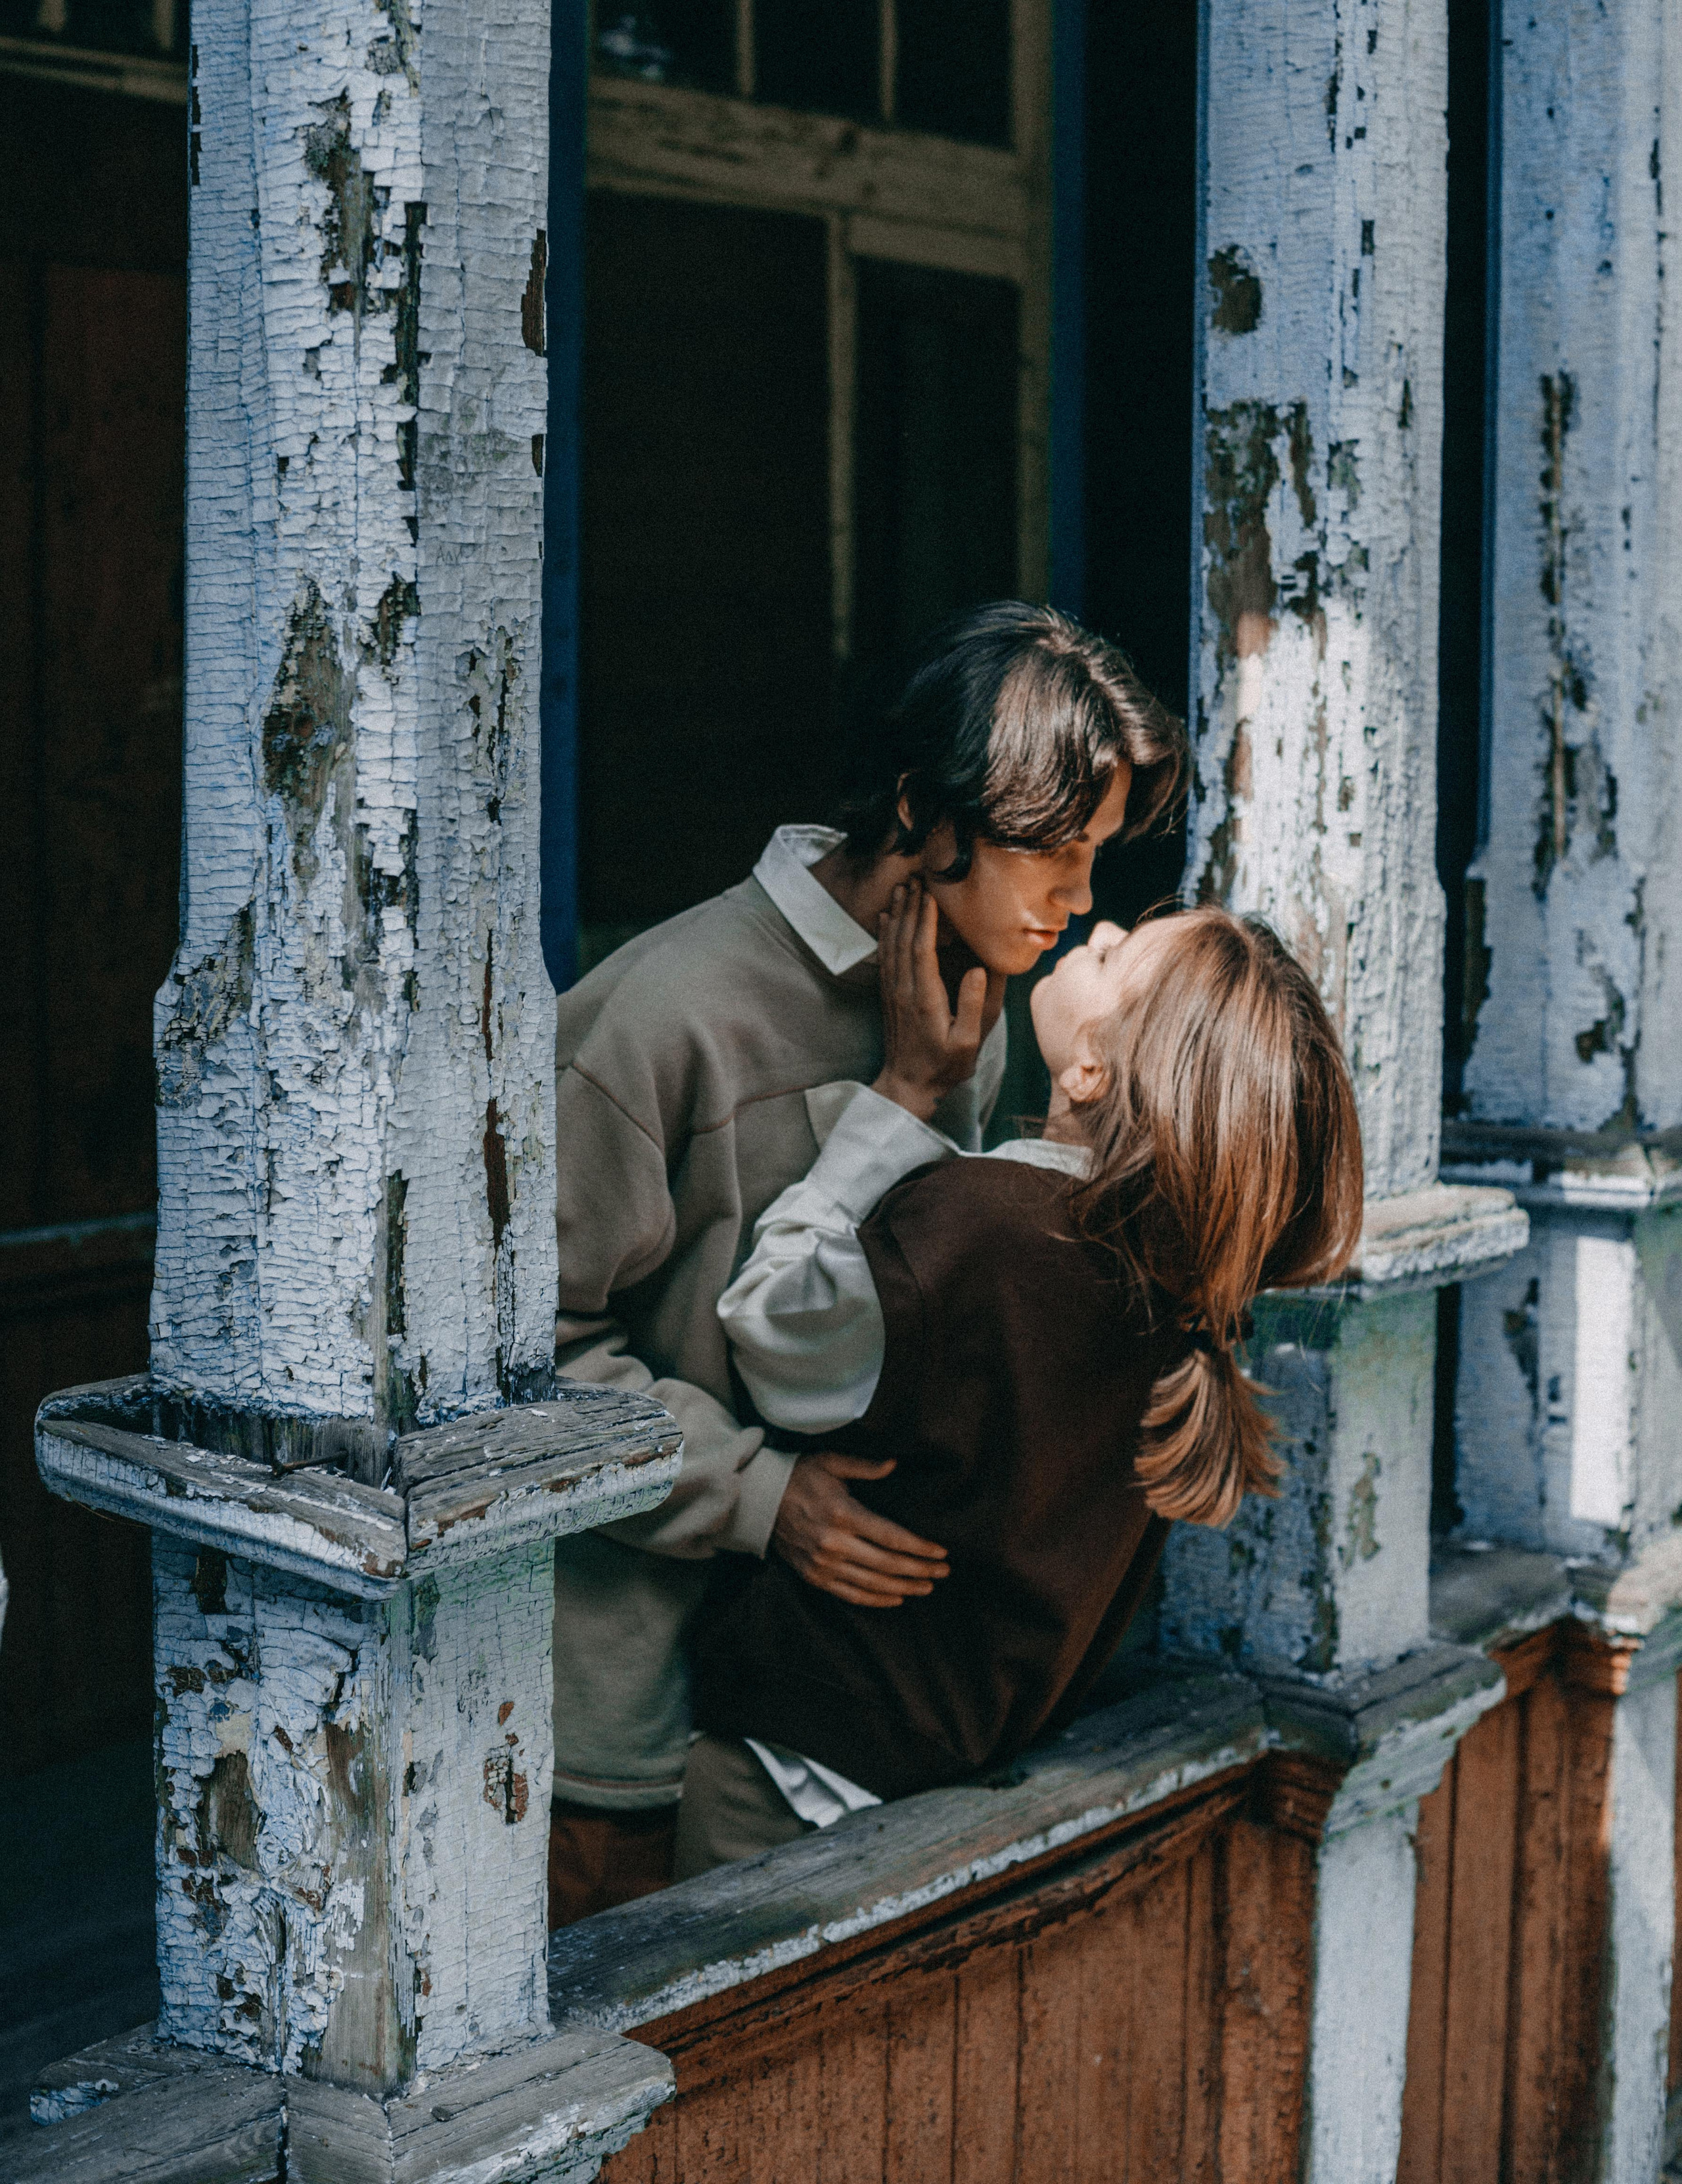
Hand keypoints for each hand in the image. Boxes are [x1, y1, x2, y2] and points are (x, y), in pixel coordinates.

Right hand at [771, 1452, 950, 1607]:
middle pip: (888, 1564)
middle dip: (920, 1570)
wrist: (759, 1501)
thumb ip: (864, 1466)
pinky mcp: (814, 1577)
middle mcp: (834, 1543)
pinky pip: (851, 1594)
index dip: (920, 1548)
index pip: (892, 1537)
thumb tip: (894, 1464)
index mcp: (843, 1513)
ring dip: (904, 1587)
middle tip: (943, 1573)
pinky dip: (876, 1599)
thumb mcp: (831, 1462)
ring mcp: (823, 1564)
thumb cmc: (800, 1476)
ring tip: (926, 1587)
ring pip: (873, 1583)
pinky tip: (896, 1597)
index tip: (942, 1553)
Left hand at [872, 881, 1005, 1121]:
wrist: (907, 1086)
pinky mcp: (888, 996)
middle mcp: (904, 990)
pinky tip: (886, 918)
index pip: (922, 949)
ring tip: (903, 889)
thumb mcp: (967, 1042)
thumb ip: (975, 1005)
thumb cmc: (944, 1067)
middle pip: (904, 940)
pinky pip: (884, 957)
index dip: (926, 919)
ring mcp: (893, 992)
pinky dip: (885, 934)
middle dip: (910, 907)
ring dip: (897, 915)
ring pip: (891, 945)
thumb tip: (981, 969)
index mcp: (925, 999)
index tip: (931, 894)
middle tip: (916, 878)